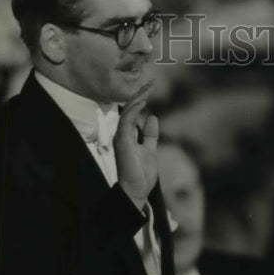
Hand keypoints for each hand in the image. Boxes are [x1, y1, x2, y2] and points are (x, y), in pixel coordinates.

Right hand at [114, 81, 157, 209]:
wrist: (136, 191)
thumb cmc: (141, 175)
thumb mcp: (150, 150)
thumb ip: (150, 135)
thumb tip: (152, 117)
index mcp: (128, 135)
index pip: (134, 112)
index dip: (142, 98)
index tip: (151, 87)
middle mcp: (122, 134)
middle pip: (130, 109)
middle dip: (140, 94)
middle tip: (151, 82)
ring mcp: (121, 137)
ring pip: (127, 112)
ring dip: (138, 98)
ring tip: (148, 88)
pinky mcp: (122, 141)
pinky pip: (126, 121)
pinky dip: (134, 109)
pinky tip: (143, 101)